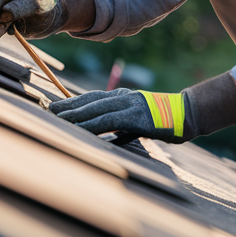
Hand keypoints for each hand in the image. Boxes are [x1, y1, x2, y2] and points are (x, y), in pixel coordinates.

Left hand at [50, 88, 190, 142]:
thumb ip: (123, 129)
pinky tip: (78, 129)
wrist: (188, 116)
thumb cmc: (165, 122)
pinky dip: (91, 125)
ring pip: (96, 109)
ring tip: (56, 118)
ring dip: (74, 114)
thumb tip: (110, 139)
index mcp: (123, 98)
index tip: (55, 106)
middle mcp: (123, 97)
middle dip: (68, 106)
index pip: (92, 98)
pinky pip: (108, 121)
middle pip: (89, 100)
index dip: (73, 102)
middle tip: (47, 109)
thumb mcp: (139, 125)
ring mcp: (129, 104)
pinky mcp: (135, 116)